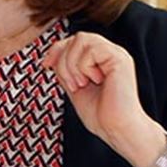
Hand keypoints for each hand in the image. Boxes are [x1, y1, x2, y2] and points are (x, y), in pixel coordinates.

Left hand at [42, 32, 163, 163]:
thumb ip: (66, 70)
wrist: (116, 128)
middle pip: (76, 38)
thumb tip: (53, 56)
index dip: (57, 49)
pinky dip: (84, 66)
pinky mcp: (120, 58)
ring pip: (81, 39)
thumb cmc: (100, 115)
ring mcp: (116, 54)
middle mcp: (109, 54)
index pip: (74, 41)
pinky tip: (95, 81)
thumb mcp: (74, 87)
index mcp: (100, 60)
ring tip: (82, 83)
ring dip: (72, 64)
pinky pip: (91, 48)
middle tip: (73, 84)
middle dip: (64, 60)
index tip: (46, 65)